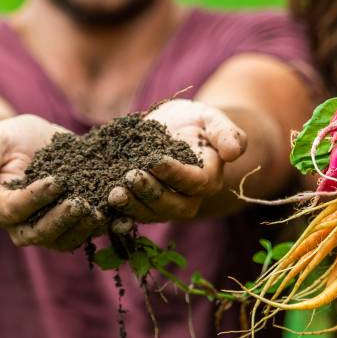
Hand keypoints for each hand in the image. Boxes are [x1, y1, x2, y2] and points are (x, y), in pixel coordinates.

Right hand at [0, 114, 104, 250]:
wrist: (37, 143)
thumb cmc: (11, 139)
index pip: (15, 209)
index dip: (35, 197)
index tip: (56, 180)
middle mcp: (23, 225)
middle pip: (40, 232)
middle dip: (62, 219)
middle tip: (82, 202)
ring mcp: (51, 229)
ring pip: (66, 238)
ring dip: (86, 227)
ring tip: (105, 210)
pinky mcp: (76, 225)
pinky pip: (90, 232)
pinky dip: (107, 225)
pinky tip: (124, 215)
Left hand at [108, 99, 246, 221]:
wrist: (175, 129)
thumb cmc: (197, 122)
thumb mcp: (213, 119)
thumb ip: (227, 133)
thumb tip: (234, 152)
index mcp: (207, 179)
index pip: (193, 182)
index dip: (175, 174)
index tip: (155, 160)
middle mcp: (187, 199)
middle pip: (171, 205)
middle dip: (150, 193)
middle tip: (130, 177)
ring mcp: (163, 205)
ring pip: (149, 213)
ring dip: (131, 206)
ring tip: (114, 193)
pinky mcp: (141, 205)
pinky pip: (130, 216)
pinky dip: (116, 217)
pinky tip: (102, 211)